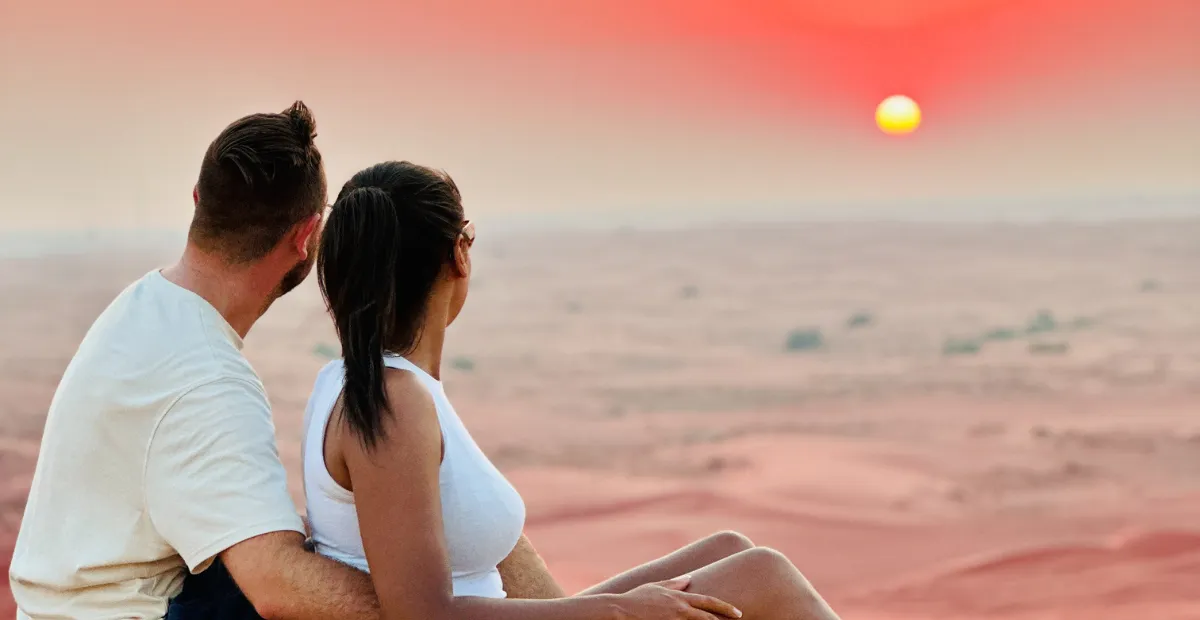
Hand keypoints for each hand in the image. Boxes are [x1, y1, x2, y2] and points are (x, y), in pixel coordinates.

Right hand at [608, 575, 741, 619]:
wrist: (620, 611)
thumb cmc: (637, 598)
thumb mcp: (656, 586)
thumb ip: (674, 583)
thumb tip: (689, 579)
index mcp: (680, 598)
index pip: (709, 602)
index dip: (725, 607)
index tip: (738, 612)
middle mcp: (680, 610)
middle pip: (709, 618)